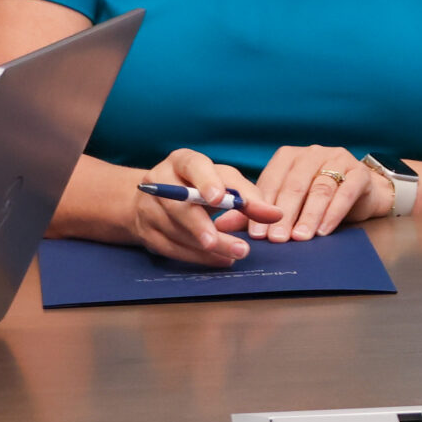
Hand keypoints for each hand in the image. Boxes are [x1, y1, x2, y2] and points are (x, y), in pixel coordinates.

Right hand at [134, 149, 276, 266]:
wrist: (156, 199)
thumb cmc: (200, 186)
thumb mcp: (224, 182)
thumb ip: (248, 196)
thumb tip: (275, 214)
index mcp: (182, 161)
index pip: (193, 166)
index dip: (206, 181)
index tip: (219, 198)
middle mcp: (159, 181)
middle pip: (181, 205)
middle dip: (207, 227)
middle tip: (236, 245)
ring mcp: (148, 207)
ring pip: (176, 230)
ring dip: (208, 247)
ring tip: (235, 253)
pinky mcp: (146, 232)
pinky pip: (171, 248)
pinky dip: (198, 257)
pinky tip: (220, 259)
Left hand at [251, 144, 385, 240]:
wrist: (362, 195)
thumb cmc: (316, 200)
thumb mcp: (285, 206)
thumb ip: (254, 214)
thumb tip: (220, 226)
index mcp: (288, 157)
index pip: (272, 181)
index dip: (263, 208)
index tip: (257, 234)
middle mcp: (312, 153)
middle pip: (295, 185)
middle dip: (285, 215)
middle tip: (277, 239)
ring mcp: (337, 159)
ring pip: (320, 188)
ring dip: (309, 215)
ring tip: (300, 237)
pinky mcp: (359, 172)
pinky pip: (346, 192)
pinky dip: (334, 212)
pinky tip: (324, 230)